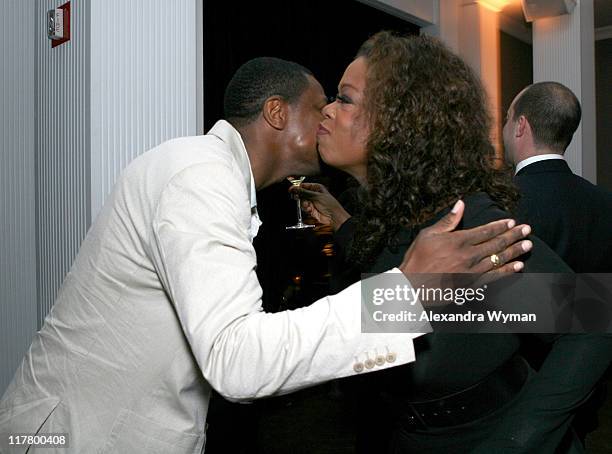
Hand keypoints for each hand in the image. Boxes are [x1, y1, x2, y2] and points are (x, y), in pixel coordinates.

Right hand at [291, 183, 350, 230]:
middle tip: (298, 198)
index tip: (291, 189)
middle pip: (302, 193)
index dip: (298, 187)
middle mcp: (314, 194)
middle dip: (300, 197)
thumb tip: (294, 188)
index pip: (304, 185)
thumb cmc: (329, 205)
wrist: (333, 217)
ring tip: (308, 206)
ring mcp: (312, 202)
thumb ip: (304, 192)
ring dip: (304, 204)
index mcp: (317, 188)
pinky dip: (306, 209)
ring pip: (302, 201)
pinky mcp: (311, 209)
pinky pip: (304, 208)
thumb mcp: (316, 196)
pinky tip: (310, 210)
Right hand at [399, 200, 531, 280]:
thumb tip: (460, 204)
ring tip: (528, 245)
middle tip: (527, 230)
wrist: (412, 286)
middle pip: (496, 243)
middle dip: (513, 236)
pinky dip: (507, 271)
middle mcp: (468, 255)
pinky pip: (494, 276)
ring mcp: (472, 271)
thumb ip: (447, 221)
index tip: (512, 222)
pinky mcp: (471, 285)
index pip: (486, 231)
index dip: (500, 226)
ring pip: (499, 259)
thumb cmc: (417, 258)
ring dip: (515, 251)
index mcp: (458, 241)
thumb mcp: (428, 234)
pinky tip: (517, 266)